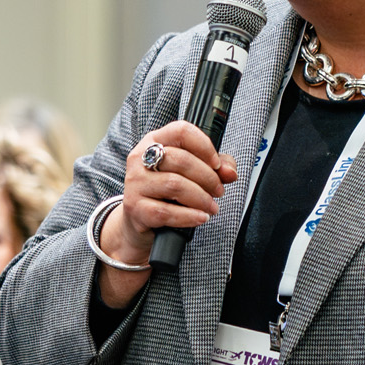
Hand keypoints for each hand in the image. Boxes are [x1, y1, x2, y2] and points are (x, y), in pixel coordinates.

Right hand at [97, 122, 237, 305]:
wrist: (135, 233)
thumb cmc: (166, 200)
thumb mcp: (188, 180)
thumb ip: (212, 169)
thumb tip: (231, 169)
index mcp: (153, 143)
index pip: (181, 130)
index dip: (205, 145)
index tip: (217, 164)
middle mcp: (139, 160)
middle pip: (181, 159)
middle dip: (207, 177)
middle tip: (218, 193)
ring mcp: (133, 185)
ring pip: (176, 184)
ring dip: (202, 199)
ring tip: (211, 210)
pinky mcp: (135, 211)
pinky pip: (167, 211)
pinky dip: (190, 216)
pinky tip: (200, 221)